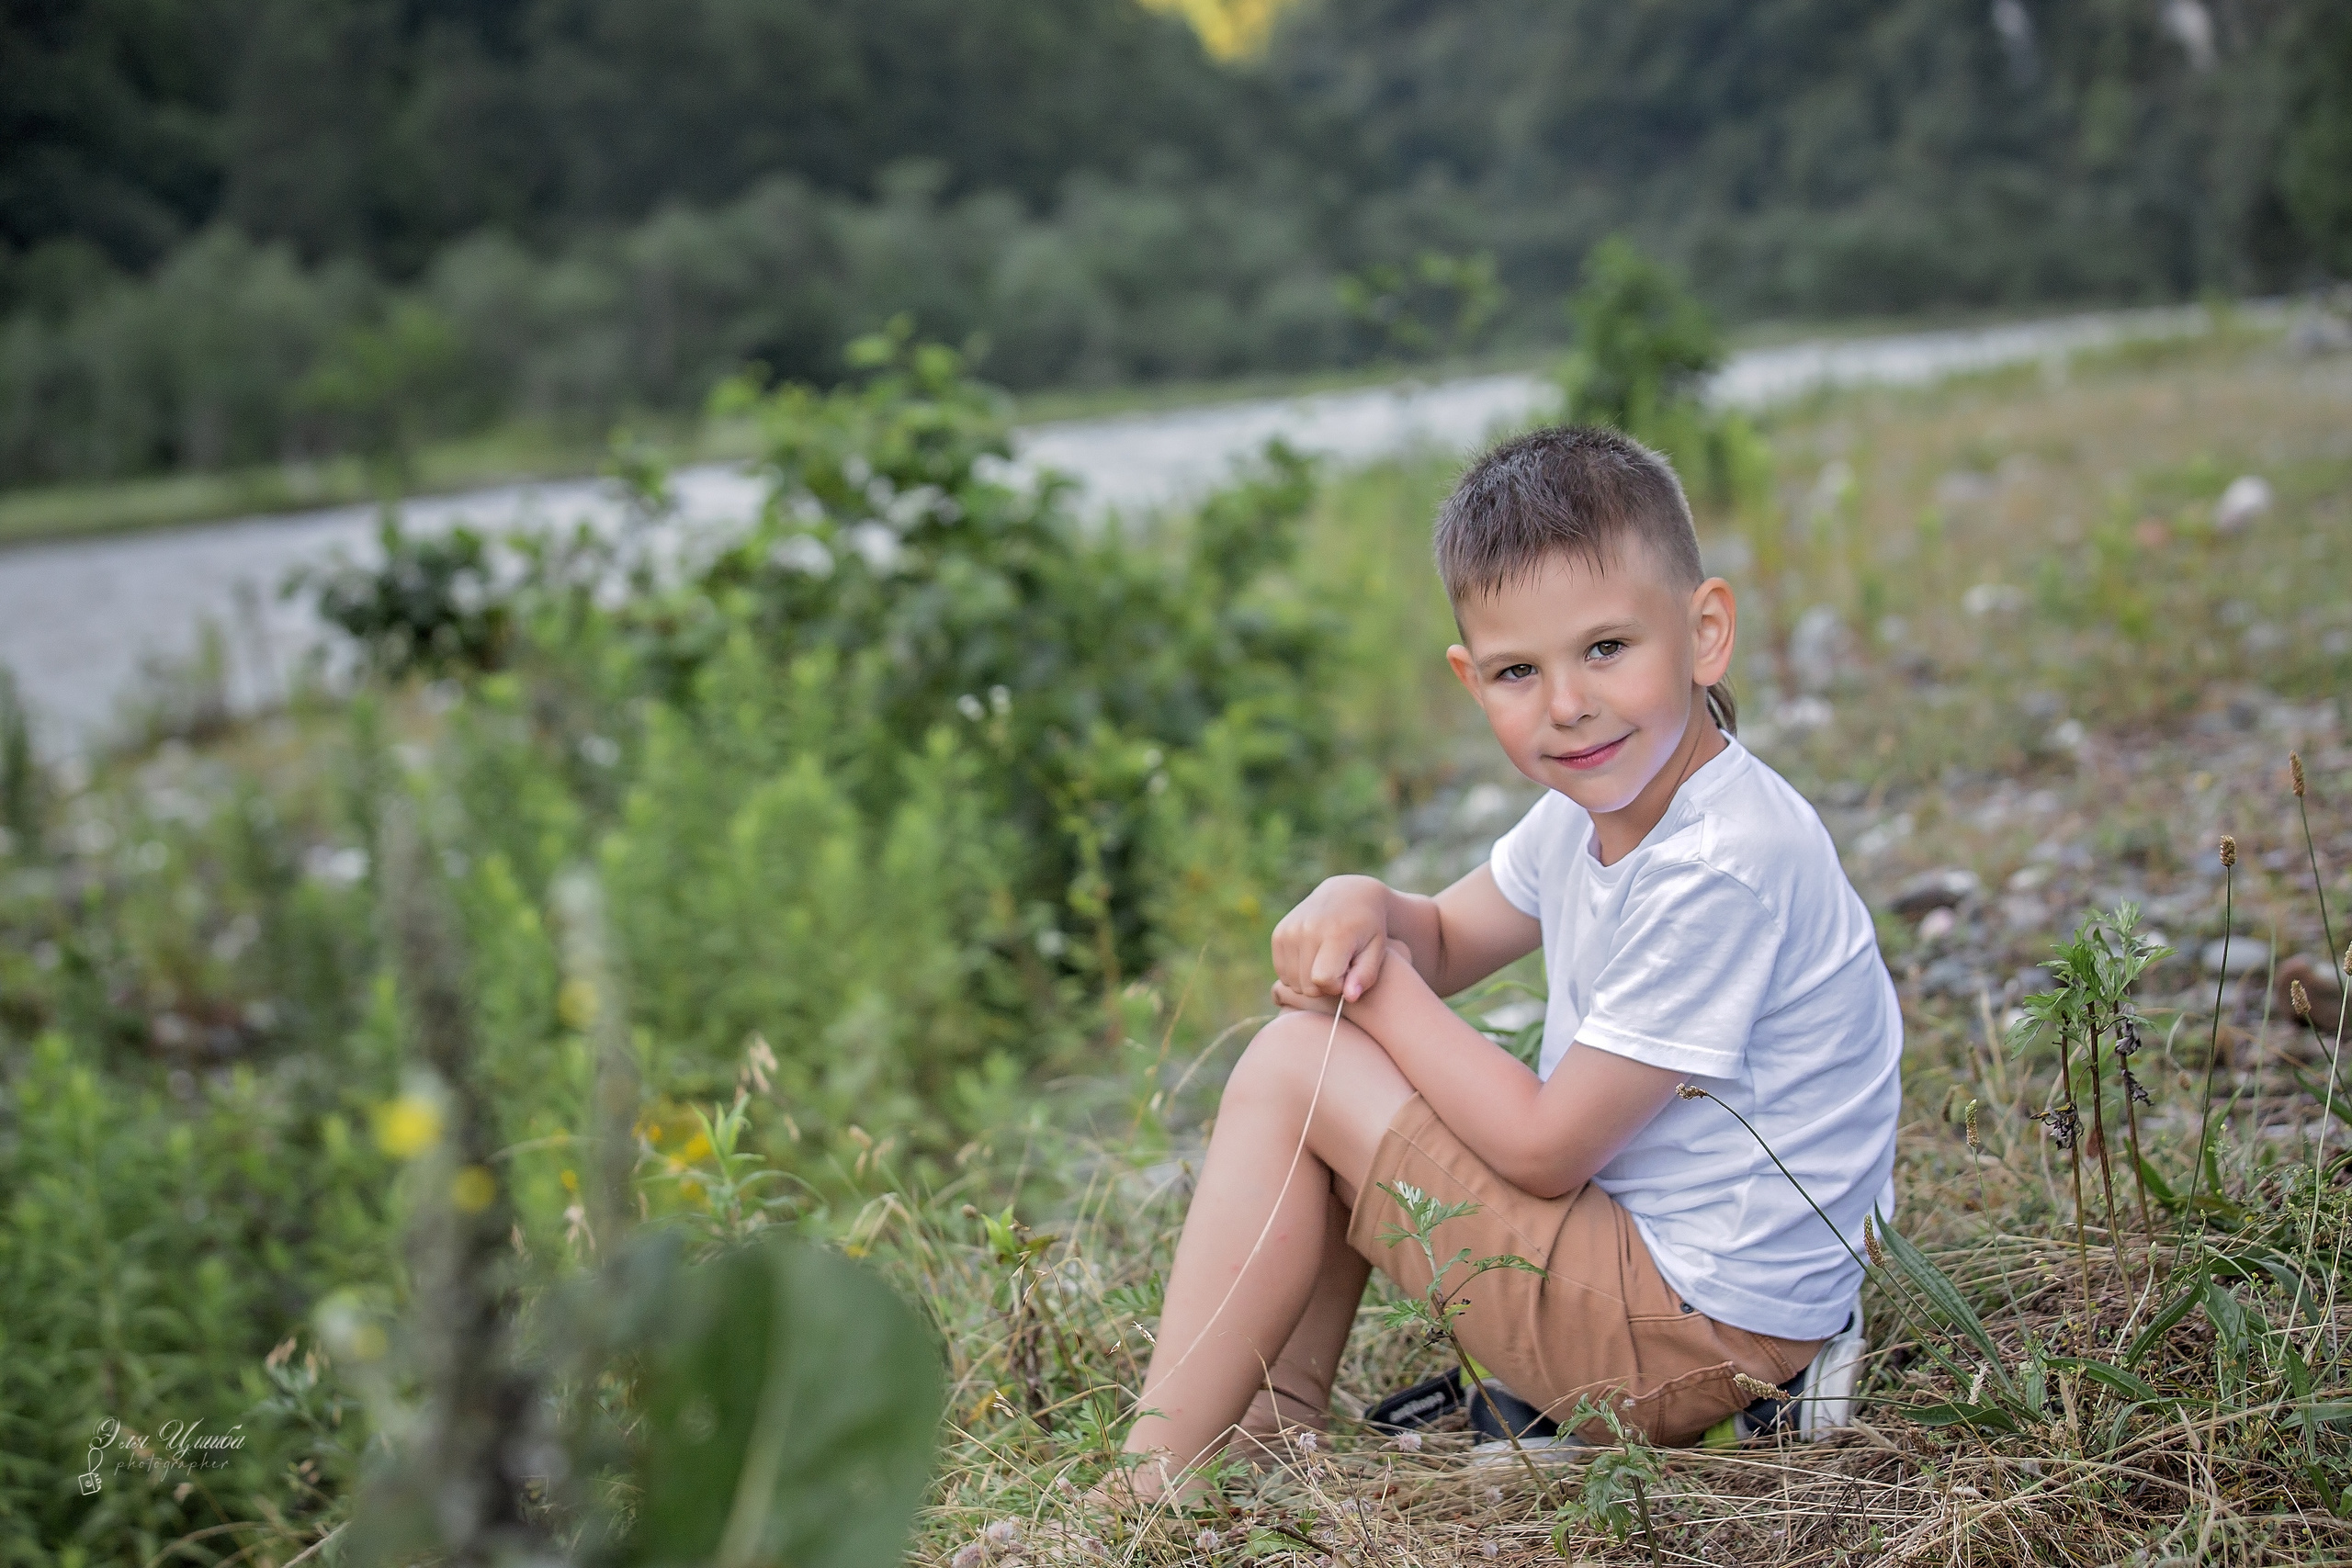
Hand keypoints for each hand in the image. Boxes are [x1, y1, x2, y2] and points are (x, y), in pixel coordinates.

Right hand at [1270, 874, 1394, 1000]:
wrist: (1348, 894)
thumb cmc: (1367, 929)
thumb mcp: (1376, 950)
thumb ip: (1365, 976)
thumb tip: (1349, 997)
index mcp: (1334, 933)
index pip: (1323, 980)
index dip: (1338, 986)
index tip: (1349, 974)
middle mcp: (1307, 930)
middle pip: (1307, 985)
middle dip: (1324, 986)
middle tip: (1339, 969)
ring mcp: (1289, 931)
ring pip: (1292, 983)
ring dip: (1310, 981)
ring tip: (1327, 963)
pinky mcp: (1279, 934)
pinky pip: (1282, 973)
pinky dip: (1297, 973)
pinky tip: (1313, 960)